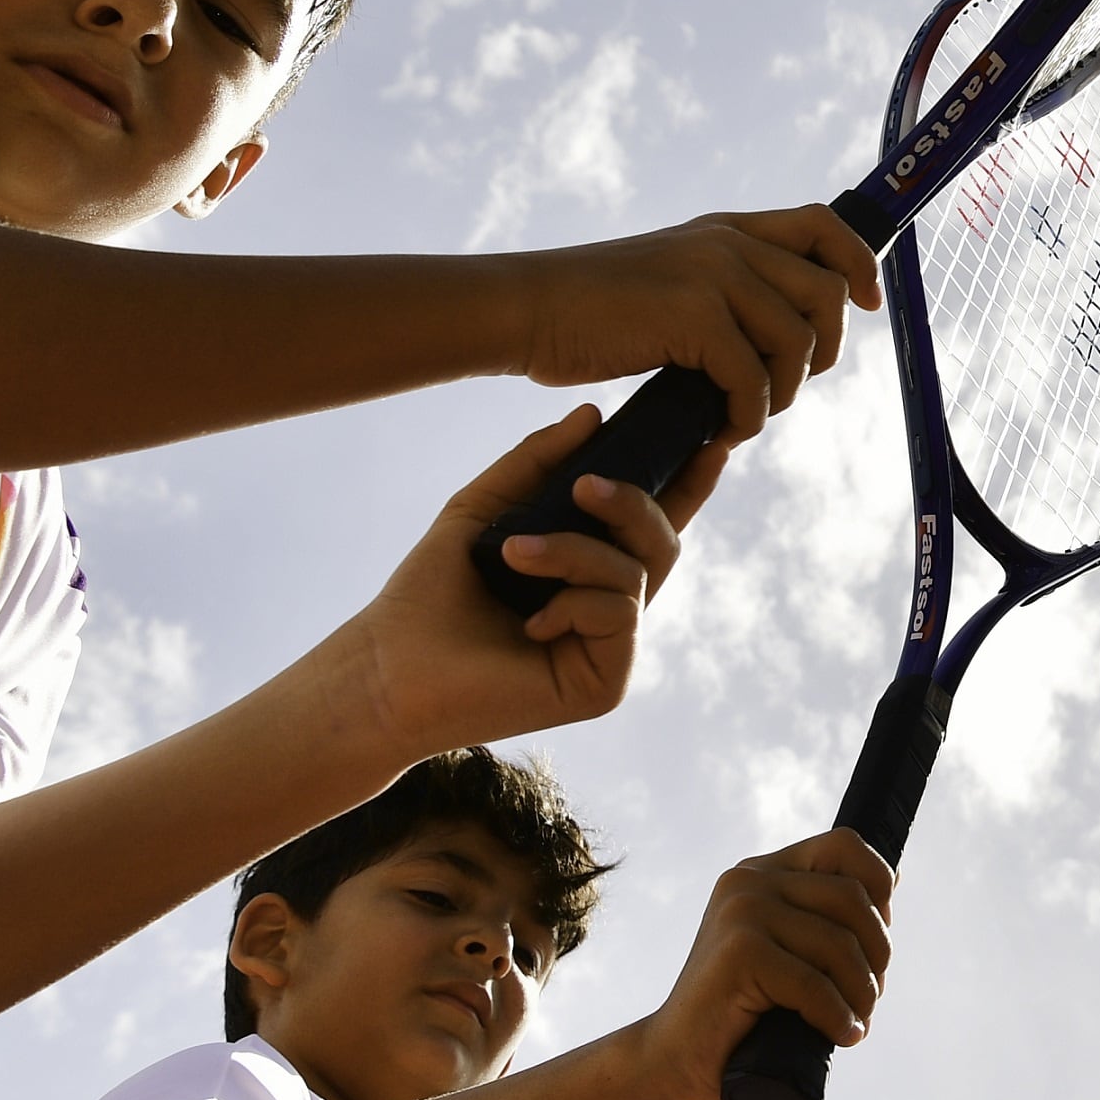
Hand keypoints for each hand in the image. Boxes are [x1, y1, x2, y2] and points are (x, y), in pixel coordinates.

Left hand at [340, 410, 721, 760]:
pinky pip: (620, 615)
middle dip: (632, 504)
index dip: (687, 485)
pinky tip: (531, 622)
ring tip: (514, 554)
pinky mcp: (606, 683)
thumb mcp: (484, 508)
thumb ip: (536, 462)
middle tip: (584, 486)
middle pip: (662, 543)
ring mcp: (611, 648)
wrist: (390, 665)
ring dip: (576, 553)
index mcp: (587, 571)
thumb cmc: (428, 595)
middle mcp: (608, 608)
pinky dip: (576, 602)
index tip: (709, 441)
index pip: (651, 523)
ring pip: (636, 575)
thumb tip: (594, 415)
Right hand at [512, 205, 881, 441]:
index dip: (858, 262)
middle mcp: (727, 243)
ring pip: (798, 339)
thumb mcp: (672, 281)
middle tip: (783, 388)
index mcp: (727, 230)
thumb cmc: (593, 313)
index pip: (823, 224)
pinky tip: (722, 429)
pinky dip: (747, 415)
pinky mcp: (692, 316)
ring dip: (782, 392)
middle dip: (821, 351)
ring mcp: (711, 275)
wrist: (527, 311)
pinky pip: (754, 377)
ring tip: (746, 414)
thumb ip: (727, 290)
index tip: (868, 302)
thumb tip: (790, 335)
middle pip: (827, 292)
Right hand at [625, 829, 896, 1099]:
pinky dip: (838, 1016)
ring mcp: (741, 912)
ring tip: (855, 1021)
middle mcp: (750, 881)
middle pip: (853, 898)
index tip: (877, 937)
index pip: (844, 845)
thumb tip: (895, 878)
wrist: (674, 1060)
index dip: (878, 886)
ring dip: (862, 992)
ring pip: (839, 944)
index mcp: (763, 872)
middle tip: (868, 997)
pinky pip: (814, 984)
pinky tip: (842, 1035)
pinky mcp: (738, 953)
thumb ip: (827, 915)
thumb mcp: (791, 950)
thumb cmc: (742, 1013)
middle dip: (877, 953)